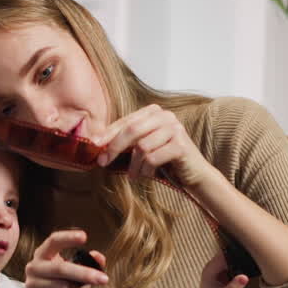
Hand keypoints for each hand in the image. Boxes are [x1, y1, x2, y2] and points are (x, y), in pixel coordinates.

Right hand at [24, 229, 108, 287]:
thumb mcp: (77, 274)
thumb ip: (89, 263)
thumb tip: (99, 257)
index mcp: (43, 255)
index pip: (53, 241)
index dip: (68, 237)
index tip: (84, 237)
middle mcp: (34, 267)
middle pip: (60, 268)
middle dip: (84, 274)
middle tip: (103, 279)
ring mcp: (31, 285)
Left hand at [93, 104, 218, 188]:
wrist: (193, 173)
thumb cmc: (164, 160)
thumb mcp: (144, 145)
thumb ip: (126, 140)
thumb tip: (97, 142)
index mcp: (154, 112)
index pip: (126, 121)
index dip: (108, 133)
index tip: (94, 145)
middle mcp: (166, 116)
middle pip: (132, 130)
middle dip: (114, 147)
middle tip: (103, 162)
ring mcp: (175, 129)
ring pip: (141, 147)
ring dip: (134, 165)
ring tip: (134, 175)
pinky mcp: (181, 145)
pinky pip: (152, 158)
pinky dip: (146, 170)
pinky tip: (148, 175)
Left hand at [195, 252, 249, 287]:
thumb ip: (233, 287)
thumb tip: (244, 277)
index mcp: (210, 270)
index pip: (224, 254)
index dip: (236, 252)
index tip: (249, 251)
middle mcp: (213, 268)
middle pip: (228, 255)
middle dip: (240, 255)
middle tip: (255, 256)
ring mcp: (219, 272)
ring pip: (232, 260)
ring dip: (241, 261)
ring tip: (253, 262)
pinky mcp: (225, 276)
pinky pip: (234, 267)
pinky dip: (241, 268)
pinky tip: (250, 270)